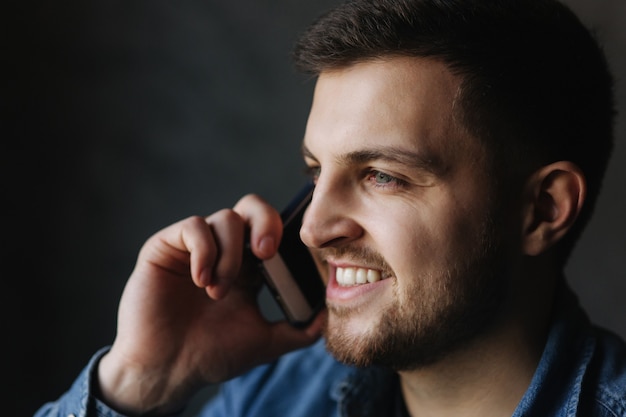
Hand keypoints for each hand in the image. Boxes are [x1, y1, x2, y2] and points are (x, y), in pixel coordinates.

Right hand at [97, 194, 325, 415]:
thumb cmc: (211, 355)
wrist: (167, 370)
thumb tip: (328, 317)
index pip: (271, 230)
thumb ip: (299, 331)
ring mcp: (195, 247)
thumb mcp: (265, 342)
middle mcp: (223, 251)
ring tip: (218, 292)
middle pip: (251, 207)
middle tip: (267, 254)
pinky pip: (193, 226)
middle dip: (265, 222)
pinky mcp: (166, 247)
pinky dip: (204, 251)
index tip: (291, 255)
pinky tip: (202, 281)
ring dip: (230, 256)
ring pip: (226, 218)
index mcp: (248, 267)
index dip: (284, 233)